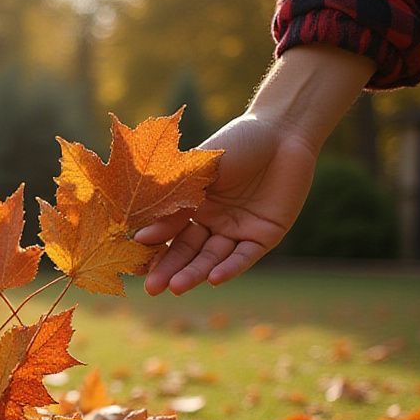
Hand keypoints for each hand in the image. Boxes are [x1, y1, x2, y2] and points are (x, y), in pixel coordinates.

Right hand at [137, 114, 317, 294]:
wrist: (284, 130)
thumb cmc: (238, 142)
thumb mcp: (200, 169)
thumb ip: (174, 200)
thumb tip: (140, 232)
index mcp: (193, 206)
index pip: (169, 233)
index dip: (154, 244)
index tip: (135, 254)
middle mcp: (213, 223)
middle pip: (187, 251)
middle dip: (170, 269)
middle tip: (151, 288)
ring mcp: (237, 231)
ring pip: (212, 258)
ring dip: (194, 274)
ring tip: (176, 288)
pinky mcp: (264, 237)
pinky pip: (244, 257)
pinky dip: (229, 268)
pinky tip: (213, 279)